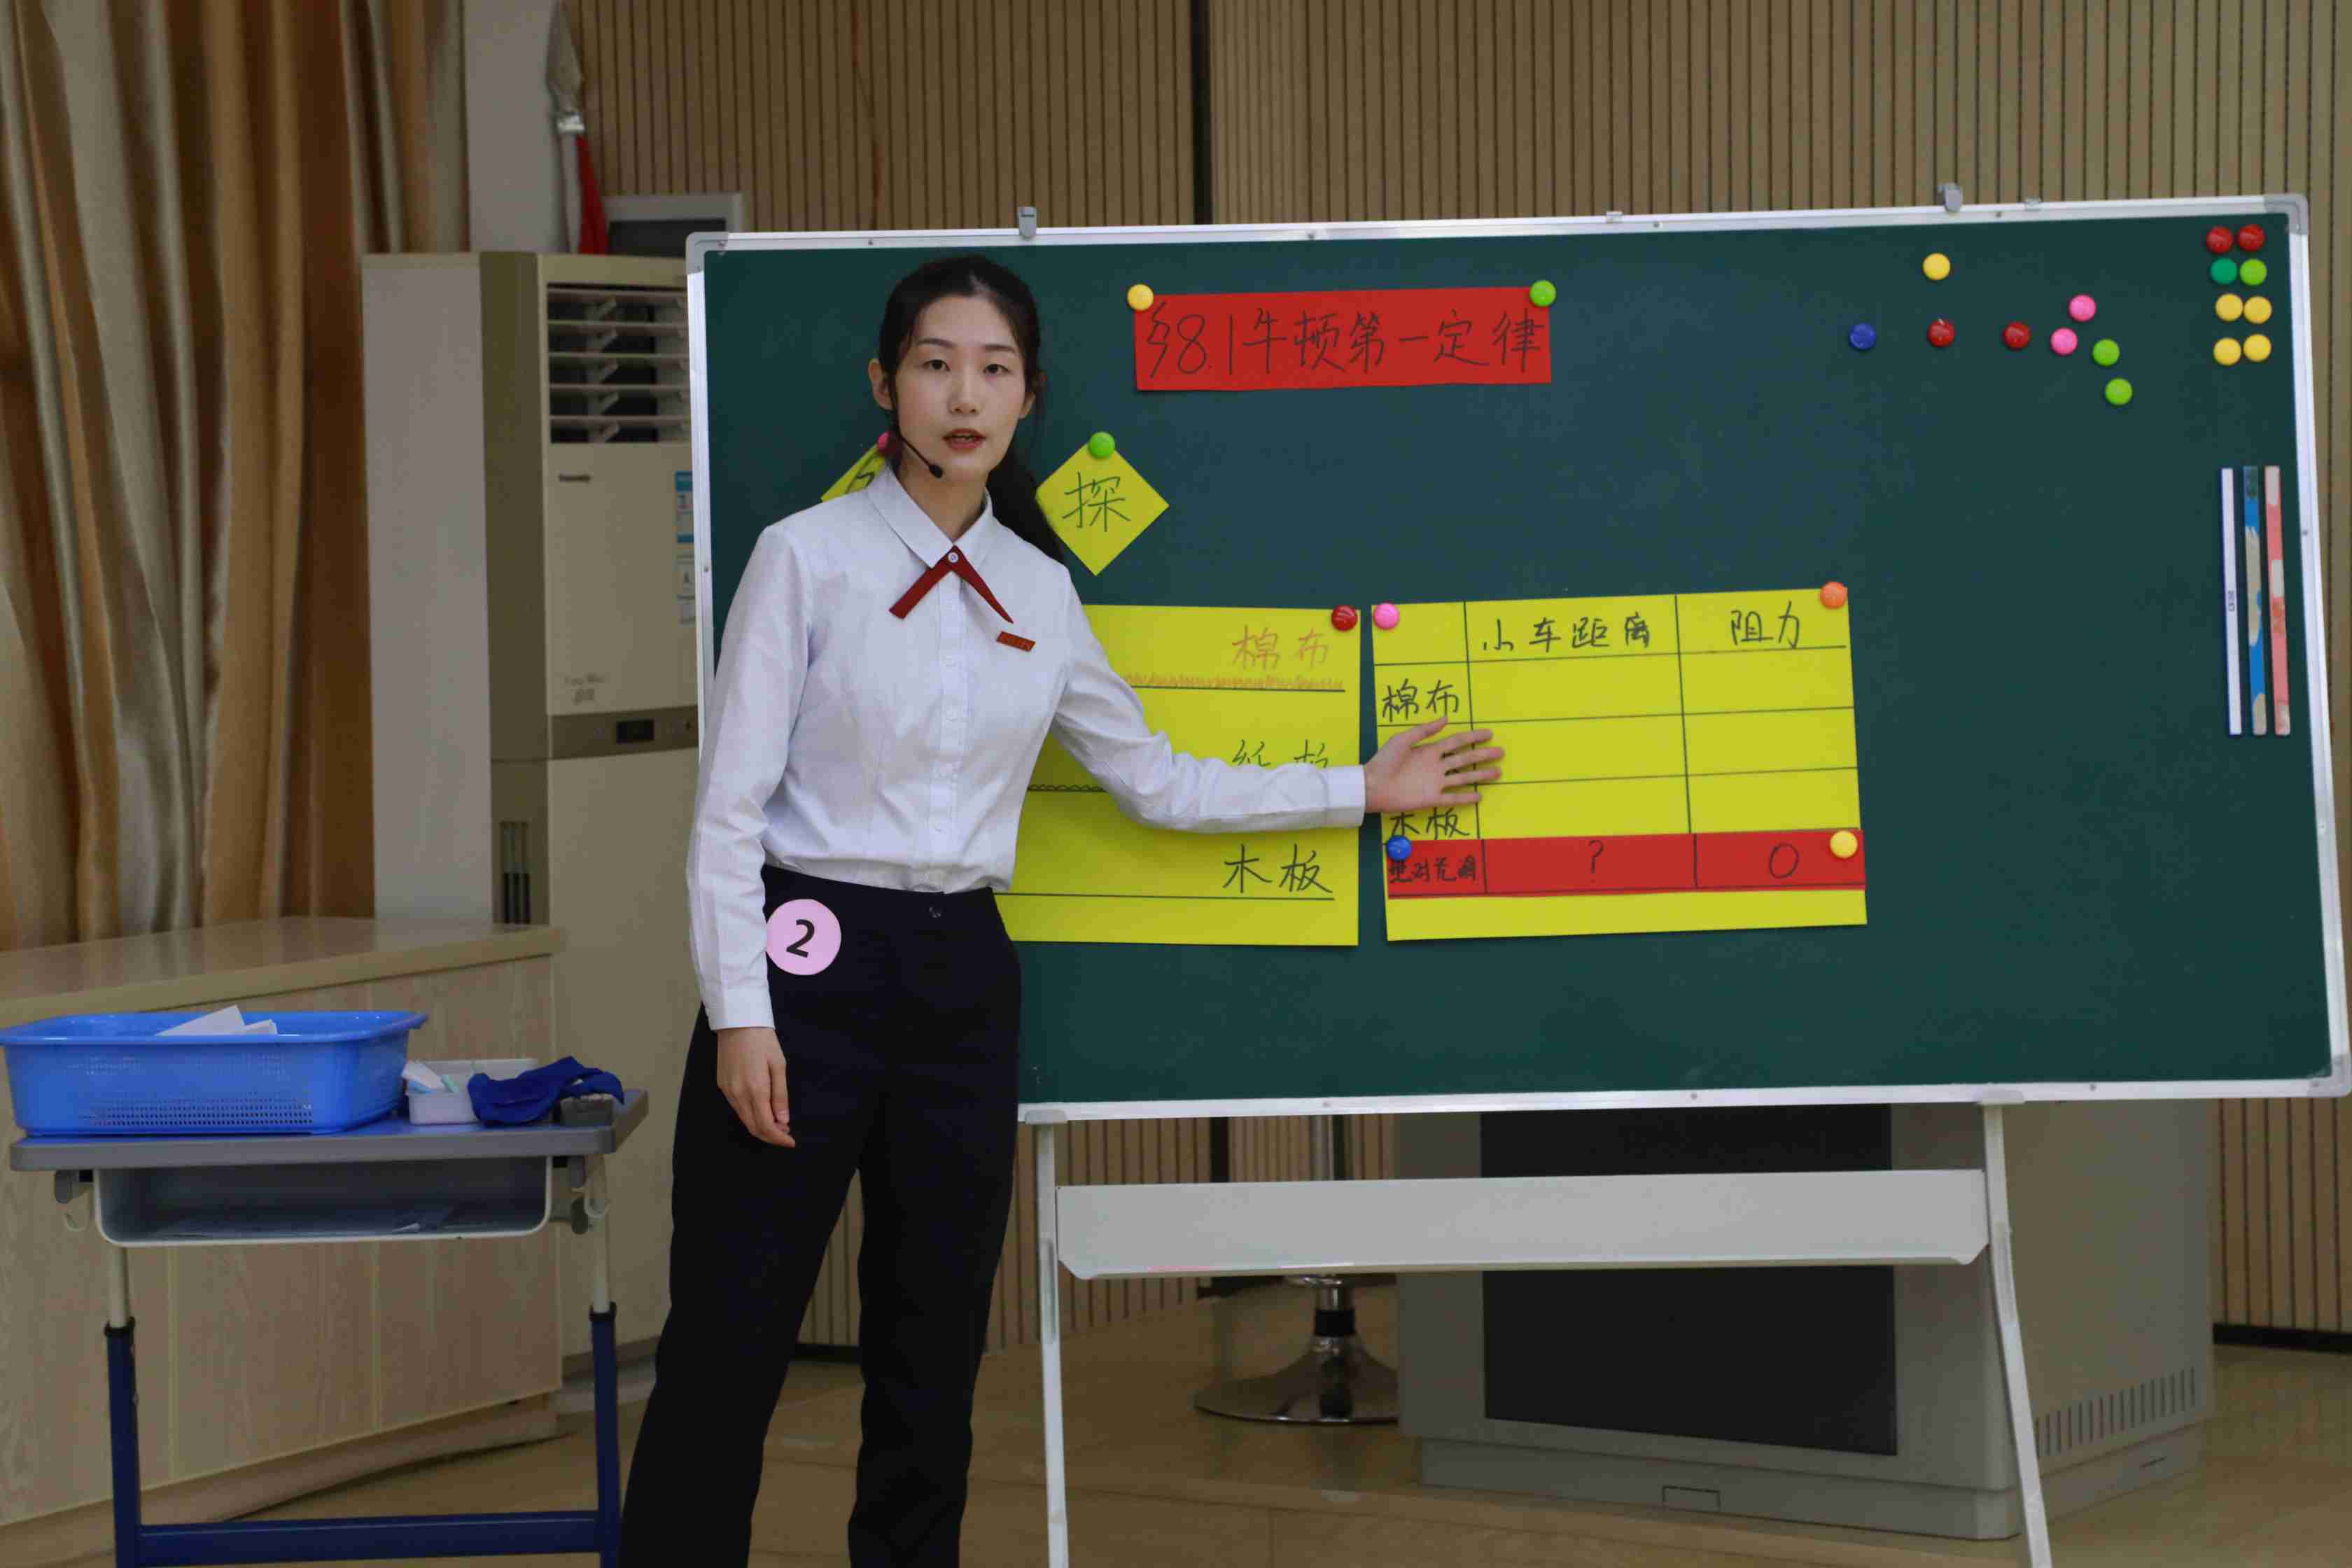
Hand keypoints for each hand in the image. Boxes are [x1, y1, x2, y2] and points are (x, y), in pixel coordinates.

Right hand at [715, 1026, 795, 1146]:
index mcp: (755, 1089)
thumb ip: (780, 1096)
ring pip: (744, 1119)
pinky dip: (750, 1115)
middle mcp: (738, 1094)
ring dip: (760, 1126)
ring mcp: (728, 1090)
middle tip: (786, 1133)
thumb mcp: (779, 1066)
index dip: (779, 1139)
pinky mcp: (722, 1085)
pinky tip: (762, 1109)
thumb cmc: (763, 1040)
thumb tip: (783, 1121)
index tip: (791, 1142)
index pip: (766, 1126)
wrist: (738, 1021)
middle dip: (770, 1136)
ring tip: (777, 1122)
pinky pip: (737, 1108)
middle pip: (753, 1127)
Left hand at [1362, 718, 1503, 815]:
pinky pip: (1452, 798)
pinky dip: (1466, 797)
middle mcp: (1436, 766)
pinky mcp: (1431, 798)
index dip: (1472, 737)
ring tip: (1498, 772)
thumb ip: (1424, 730)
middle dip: (1483, 755)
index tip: (1489, 733)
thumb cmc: (1384, 761)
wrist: (1372, 785)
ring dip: (1480, 775)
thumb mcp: (1403, 739)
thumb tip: (1446, 718)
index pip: (1456, 742)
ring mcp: (1435, 783)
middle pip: (1465, 759)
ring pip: (1463, 778)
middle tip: (1500, 752)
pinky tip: (1479, 796)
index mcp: (1430, 751)